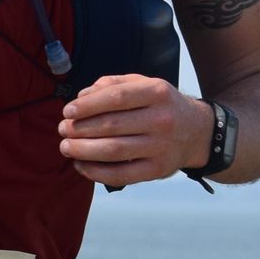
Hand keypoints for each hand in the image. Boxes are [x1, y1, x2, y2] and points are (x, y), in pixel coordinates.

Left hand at [56, 74, 208, 187]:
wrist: (197, 132)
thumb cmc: (161, 106)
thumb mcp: (144, 84)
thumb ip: (113, 84)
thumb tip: (82, 96)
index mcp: (157, 92)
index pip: (117, 97)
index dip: (88, 105)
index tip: (68, 111)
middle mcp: (162, 119)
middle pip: (112, 126)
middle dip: (80, 129)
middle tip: (63, 130)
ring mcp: (161, 147)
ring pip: (114, 151)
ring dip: (83, 150)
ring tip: (66, 147)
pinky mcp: (157, 170)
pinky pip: (121, 174)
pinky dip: (96, 172)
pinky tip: (81, 165)